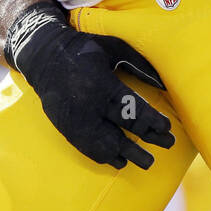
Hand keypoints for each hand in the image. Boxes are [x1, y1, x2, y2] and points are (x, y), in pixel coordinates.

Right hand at [4, 2, 173, 168]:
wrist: (44, 55)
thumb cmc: (85, 48)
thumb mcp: (114, 48)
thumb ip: (139, 65)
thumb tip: (163, 84)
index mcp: (102, 84)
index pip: (132, 109)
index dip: (151, 121)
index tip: (167, 128)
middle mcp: (89, 105)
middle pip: (122, 129)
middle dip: (147, 139)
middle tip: (167, 145)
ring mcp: (75, 119)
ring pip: (105, 144)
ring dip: (128, 154)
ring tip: (147, 162)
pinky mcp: (65, 127)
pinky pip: (87, 148)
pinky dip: (105, 156)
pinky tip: (120, 161)